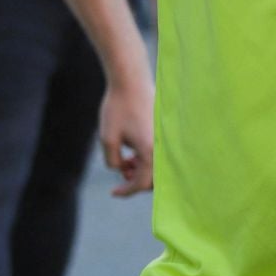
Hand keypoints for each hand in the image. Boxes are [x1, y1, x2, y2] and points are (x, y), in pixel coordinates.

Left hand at [98, 75, 154, 197]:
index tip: (113, 193)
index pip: (141, 183)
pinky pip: (160, 155)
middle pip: (155, 180)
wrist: (131, 82)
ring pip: (159, 168)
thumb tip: (121, 170)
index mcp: (151, 152)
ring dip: (142, 170)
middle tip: (122, 172)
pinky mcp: (166, 133)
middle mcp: (164, 148)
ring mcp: (167, 140)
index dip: (126, 191)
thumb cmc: (118, 108)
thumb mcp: (108, 138)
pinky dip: (148, 159)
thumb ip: (113, 161)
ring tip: (125, 161)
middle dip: (136, 181)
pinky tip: (133, 151)